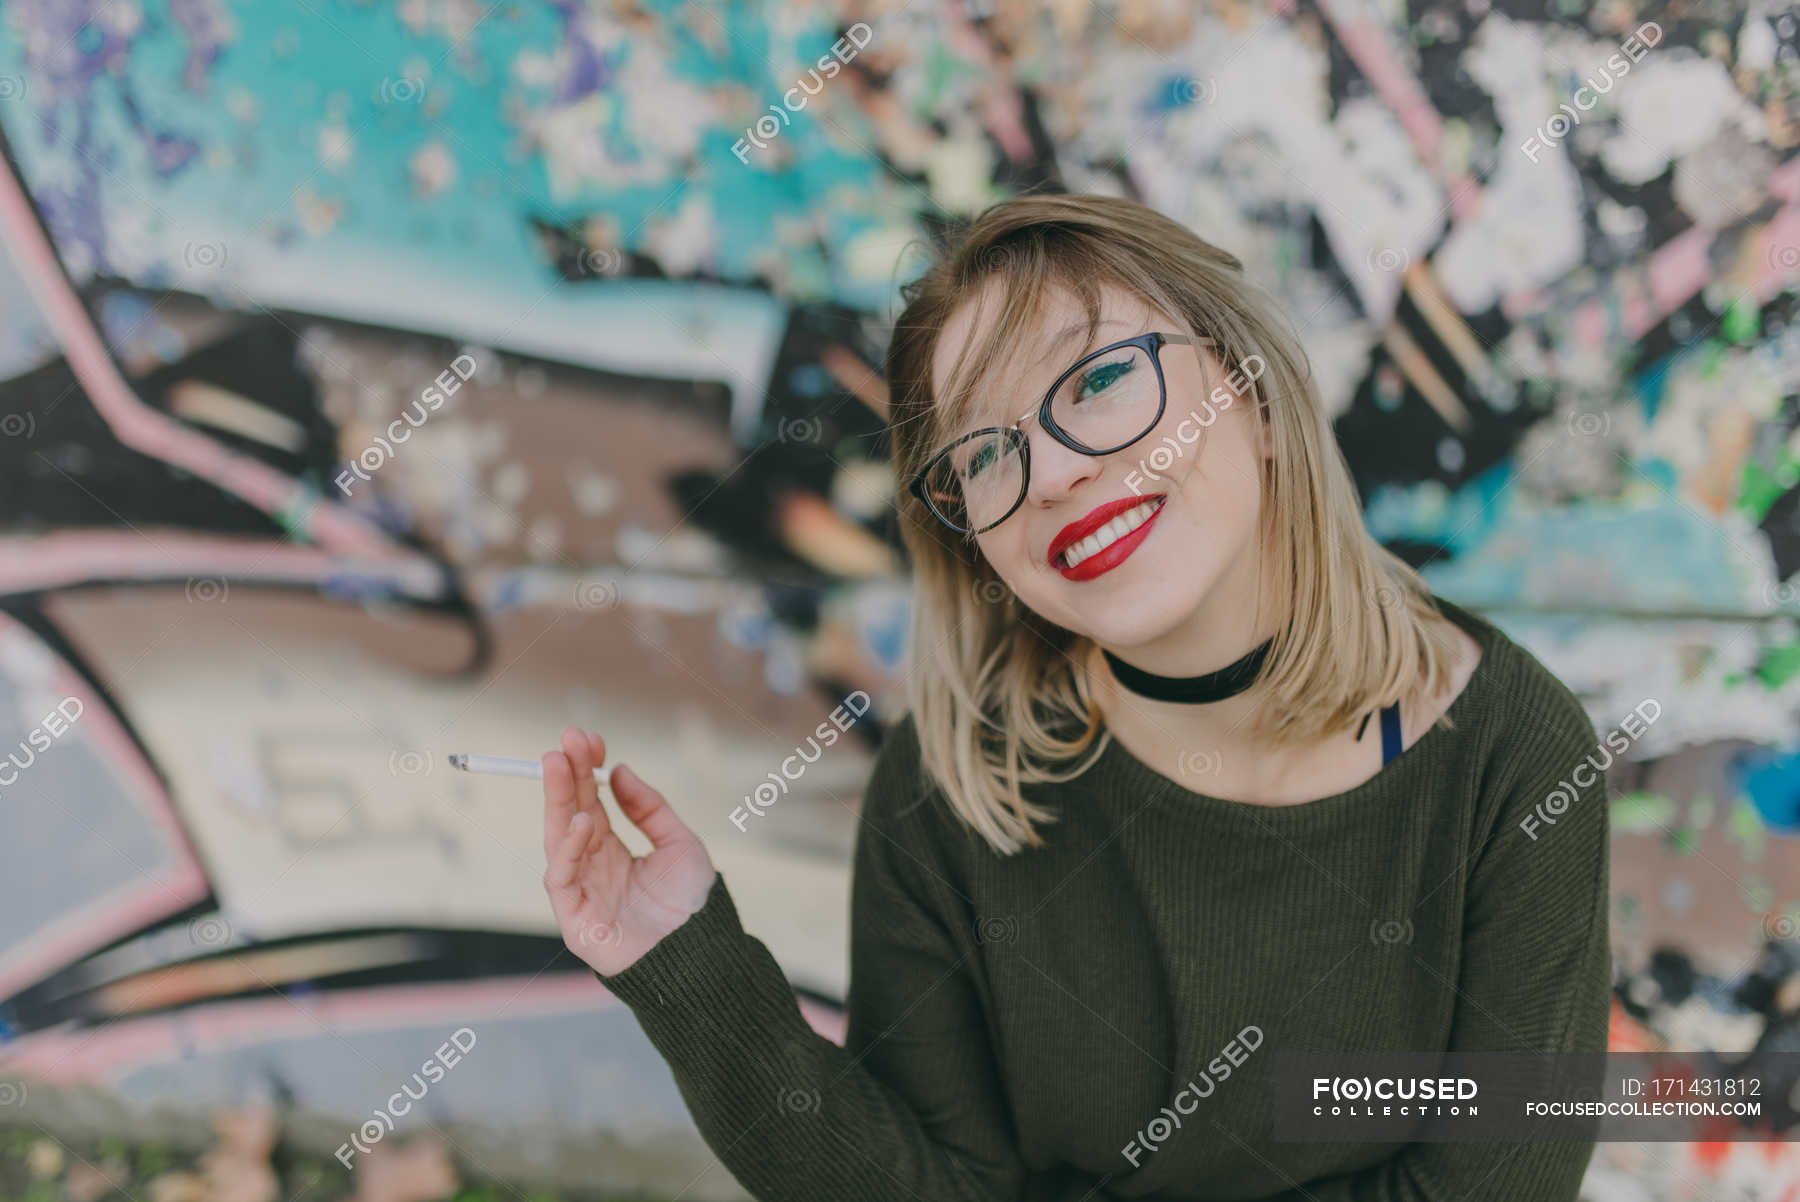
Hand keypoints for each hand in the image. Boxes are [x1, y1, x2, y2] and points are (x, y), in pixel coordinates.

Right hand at [541, 727, 717, 976]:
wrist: (703, 955)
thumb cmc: (694, 906)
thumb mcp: (680, 843)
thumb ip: (650, 808)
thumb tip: (618, 770)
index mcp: (614, 852)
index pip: (591, 803)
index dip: (585, 771)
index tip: (587, 739)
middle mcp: (593, 868)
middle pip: (570, 814)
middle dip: (565, 776)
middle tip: (564, 740)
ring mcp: (582, 892)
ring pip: (559, 839)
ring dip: (559, 801)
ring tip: (560, 766)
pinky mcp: (575, 919)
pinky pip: (562, 879)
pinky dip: (568, 849)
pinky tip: (582, 821)